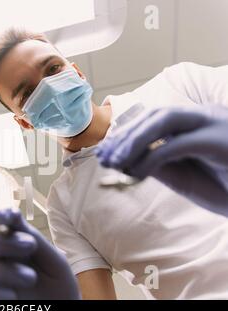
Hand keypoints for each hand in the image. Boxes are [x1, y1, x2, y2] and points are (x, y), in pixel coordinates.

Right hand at [0, 208, 79, 299]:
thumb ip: (34, 238)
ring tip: (31, 278)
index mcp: (8, 244)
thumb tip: (12, 213)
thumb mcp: (53, 260)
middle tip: (29, 246)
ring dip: (3, 270)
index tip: (11, 216)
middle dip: (1, 242)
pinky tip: (12, 296)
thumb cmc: (58, 285)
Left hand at [96, 104, 227, 215]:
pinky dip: (150, 158)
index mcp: (197, 122)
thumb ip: (160, 162)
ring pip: (165, 119)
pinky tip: (135, 173)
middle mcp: (206, 117)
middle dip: (126, 134)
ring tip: (114, 162)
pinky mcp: (220, 142)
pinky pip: (176, 145)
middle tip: (105, 157)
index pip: (155, 117)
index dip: (127, 132)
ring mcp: (215, 126)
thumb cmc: (226, 187)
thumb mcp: (185, 174)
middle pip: (157, 113)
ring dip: (134, 140)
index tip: (106, 151)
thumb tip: (127, 159)